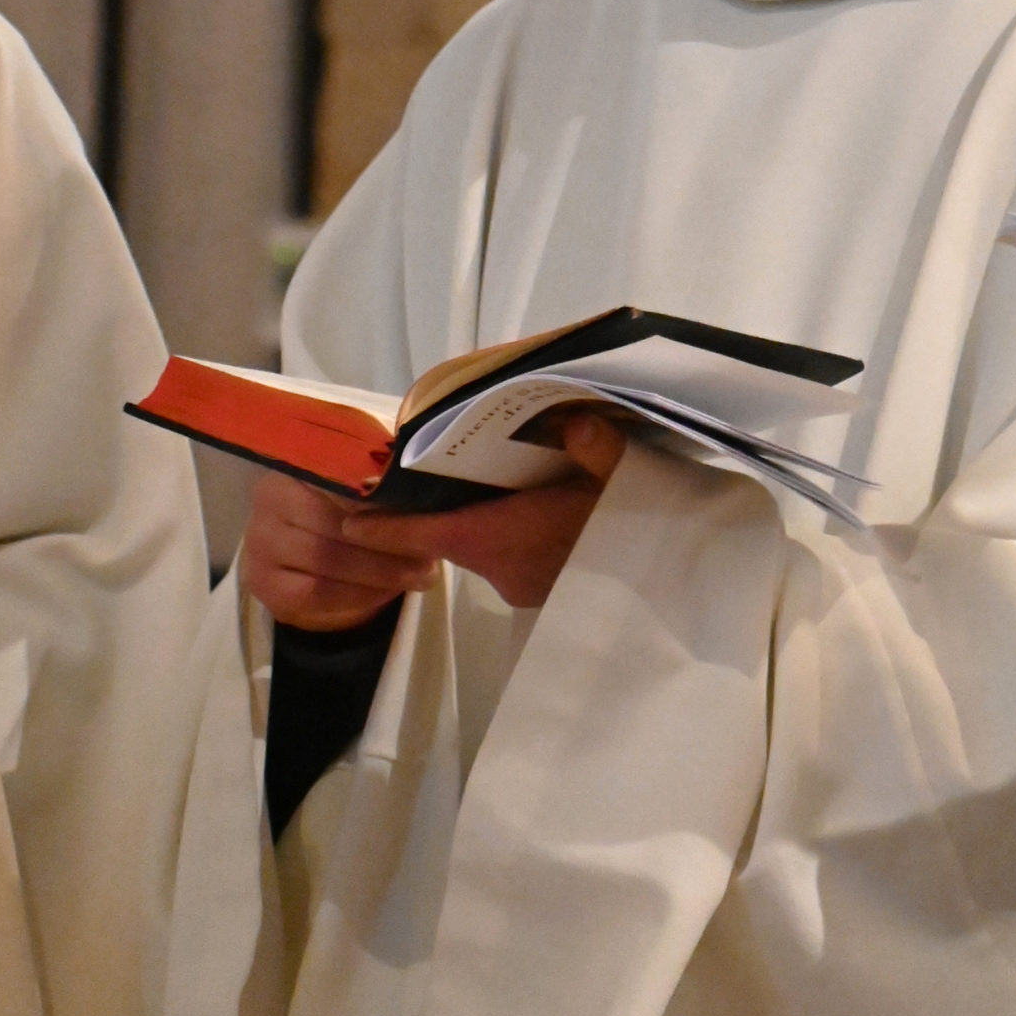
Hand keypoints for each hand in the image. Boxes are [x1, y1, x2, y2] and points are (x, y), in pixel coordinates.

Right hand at [242, 467, 438, 630]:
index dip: (383, 502)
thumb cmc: (344, 502)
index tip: (424, 518)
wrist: (302, 546)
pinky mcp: (262, 582)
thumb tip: (419, 482)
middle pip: (336, 525)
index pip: (341, 481)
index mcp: (296, 460)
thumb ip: (382, 474)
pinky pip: (317, 594)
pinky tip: (388, 591)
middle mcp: (268, 496)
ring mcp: (258, 541)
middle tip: (431, 557)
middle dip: (390, 545)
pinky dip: (359, 595)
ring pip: (328, 562)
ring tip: (421, 576)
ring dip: (381, 573)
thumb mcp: (362, 478)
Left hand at [337, 412, 625, 612]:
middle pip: (450, 536)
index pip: (426, 532)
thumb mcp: (624, 481)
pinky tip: (524, 506)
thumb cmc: (635, 537)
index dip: (385, 526)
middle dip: (432, 510)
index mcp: (504, 538)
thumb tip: (576, 419)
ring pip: (480, 547)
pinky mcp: (543, 595)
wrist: (666, 596)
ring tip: (477, 479)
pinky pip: (505, 558)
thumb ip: (598, 446)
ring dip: (473, 521)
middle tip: (420, 472)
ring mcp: (522, 587)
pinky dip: (502, 533)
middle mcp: (502, 570)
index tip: (349, 518)